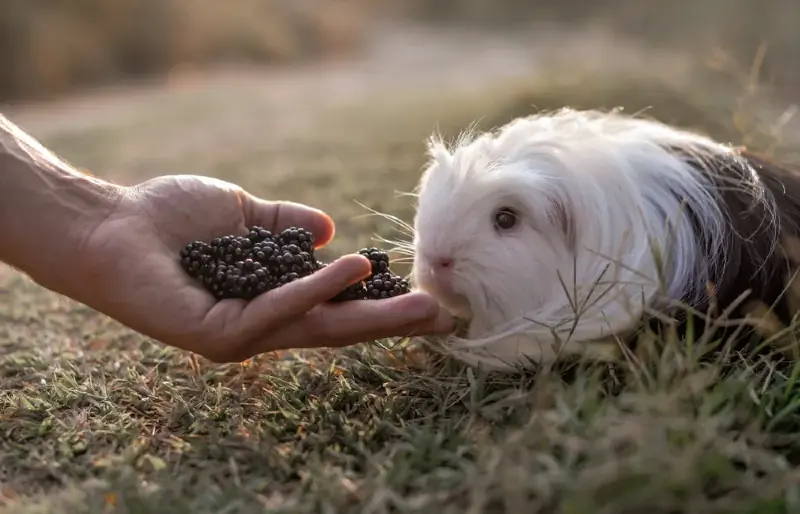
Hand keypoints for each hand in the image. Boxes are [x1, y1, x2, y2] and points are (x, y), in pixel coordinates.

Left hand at [72, 175, 453, 361]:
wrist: (109, 225)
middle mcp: (261, 324)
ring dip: (368, 314)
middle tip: (441, 319)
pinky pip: (274, 311)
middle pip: (336, 327)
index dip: (379, 305)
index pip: (334, 308)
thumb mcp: (245, 216)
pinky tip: (349, 270)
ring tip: (417, 302)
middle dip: (389, 323)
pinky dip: (314, 290)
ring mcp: (240, 335)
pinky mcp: (217, 335)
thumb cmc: (169, 218)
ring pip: (316, 327)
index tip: (426, 301)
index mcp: (271, 299)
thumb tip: (330, 228)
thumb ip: (285, 225)